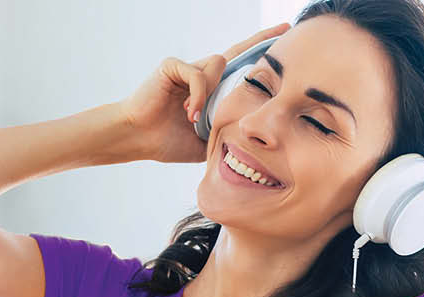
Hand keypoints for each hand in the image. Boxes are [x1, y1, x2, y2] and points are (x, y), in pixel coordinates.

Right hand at [117, 21, 290, 163]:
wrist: (138, 139)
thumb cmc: (168, 141)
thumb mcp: (208, 141)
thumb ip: (227, 132)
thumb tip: (253, 141)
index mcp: (210, 90)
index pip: (240, 67)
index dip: (260, 54)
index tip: (283, 40)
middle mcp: (201, 74)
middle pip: (236, 53)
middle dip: (260, 41)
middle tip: (285, 28)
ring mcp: (187, 68)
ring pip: (218, 64)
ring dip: (213, 92)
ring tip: (196, 118)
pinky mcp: (172, 66)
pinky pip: (198, 74)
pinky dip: (198, 95)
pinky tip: (189, 113)